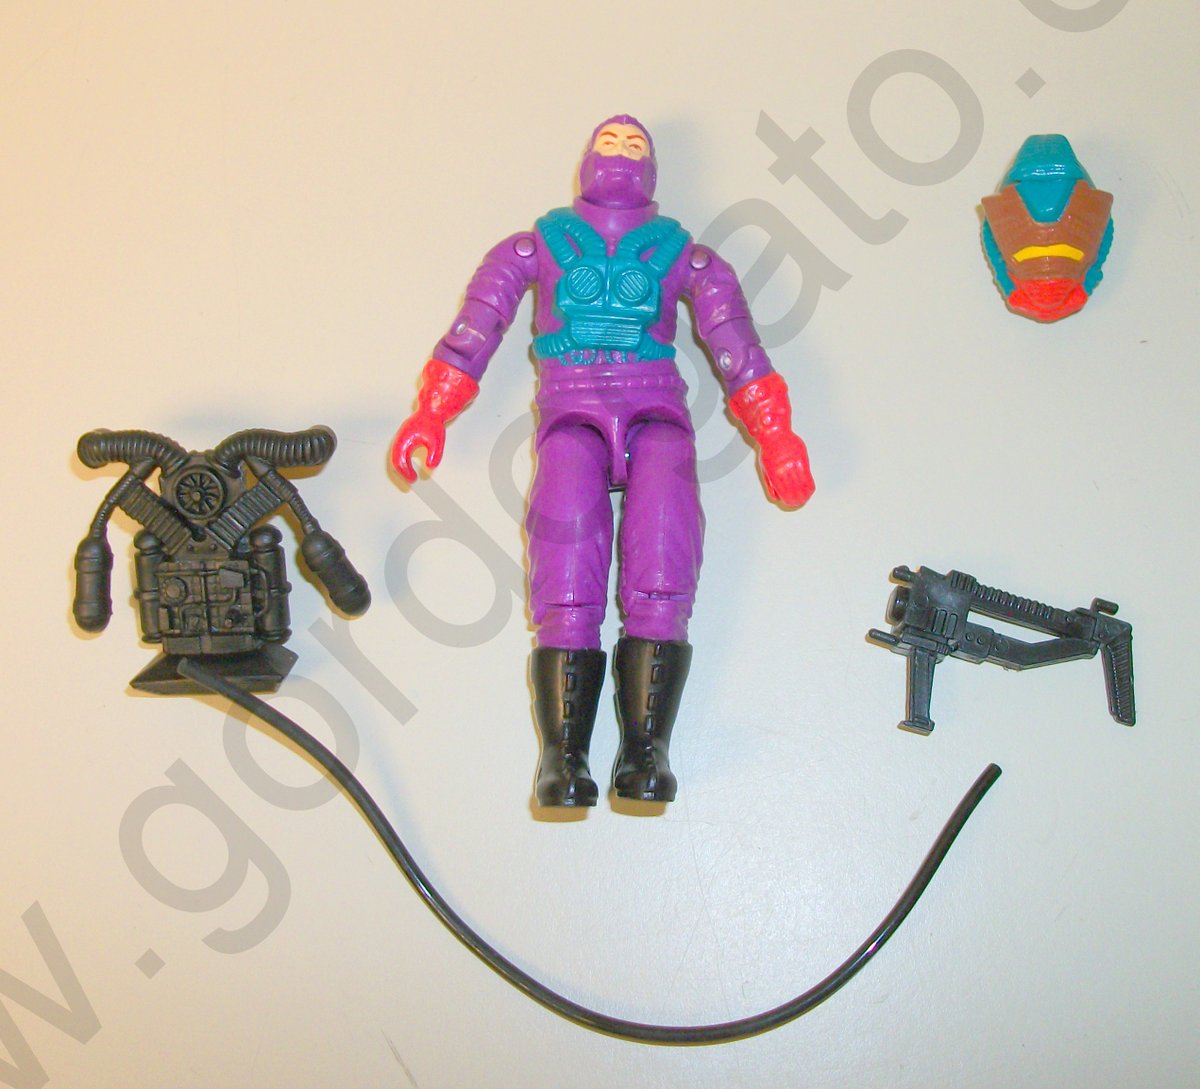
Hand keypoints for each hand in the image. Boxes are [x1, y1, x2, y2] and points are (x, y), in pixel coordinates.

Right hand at [390, 359, 478, 483]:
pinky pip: (401, 454)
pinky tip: (411, 470)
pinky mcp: (405, 439)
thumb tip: (431, 467)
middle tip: (412, 483)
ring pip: (397, 458)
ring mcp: (402, 439)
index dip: (405, 472)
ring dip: (402, 469)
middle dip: (402, 473)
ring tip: (412, 479)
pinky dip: (404, 463)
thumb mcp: (437, 440)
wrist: (433, 410)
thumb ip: (435, 454)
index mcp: (405, 438)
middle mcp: (400, 439)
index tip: (414, 480)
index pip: (400, 460)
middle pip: (395, 460)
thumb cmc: (434, 423)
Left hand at [758, 430, 813, 508]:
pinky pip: (808, 475)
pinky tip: (810, 488)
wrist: (774, 434)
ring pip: (803, 484)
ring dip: (805, 493)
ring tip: (806, 498)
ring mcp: (795, 464)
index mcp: (775, 474)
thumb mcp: (764, 469)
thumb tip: (776, 497)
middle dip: (798, 499)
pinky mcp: (802, 458)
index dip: (790, 500)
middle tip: (799, 503)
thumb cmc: (768, 450)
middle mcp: (785, 470)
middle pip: (795, 490)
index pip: (785, 492)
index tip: (791, 504)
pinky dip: (809, 484)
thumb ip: (770, 484)